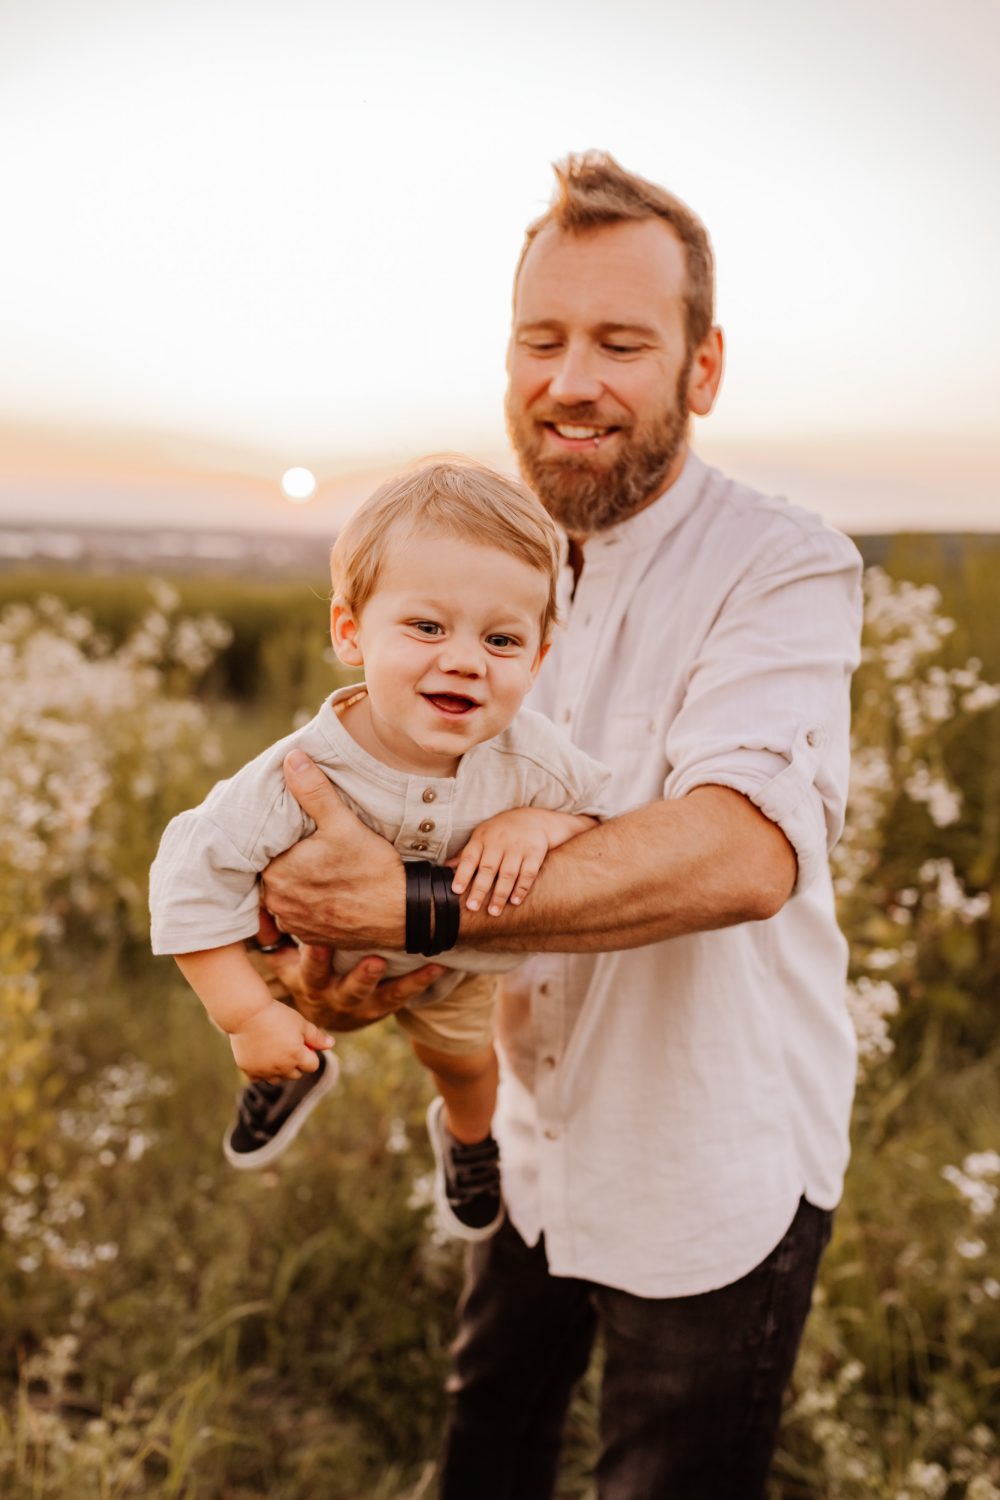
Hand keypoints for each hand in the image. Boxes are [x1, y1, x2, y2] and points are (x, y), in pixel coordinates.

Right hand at [229, 998, 333, 1082]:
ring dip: (280, 1070)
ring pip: (278, 1079)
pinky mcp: (249, 1071)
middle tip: (286, 1043)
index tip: (301, 1041)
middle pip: (296, 1074)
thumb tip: (331, 1045)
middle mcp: (281, 1068)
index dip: (310, 1053)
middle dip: (296, 1063)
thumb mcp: (300, 1023)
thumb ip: (316, 1037)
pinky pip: (259, 1078)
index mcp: (297, 1056)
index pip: (312, 1066)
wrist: (247, 1013)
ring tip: (274, 1050)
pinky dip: (262, 1071)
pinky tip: (261, 1056)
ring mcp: (264, 1071)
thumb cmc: (277, 1015)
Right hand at [258, 941, 445, 1033]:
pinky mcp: (383, 1007)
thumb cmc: (304, 972)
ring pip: (378, 996)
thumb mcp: (284, 959)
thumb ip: (272, 933)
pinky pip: (404, 995)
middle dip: (359, 977)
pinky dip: (422, 981)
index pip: (309, 971)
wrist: (322, 1017)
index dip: (313, 958)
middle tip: (374, 960)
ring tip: (412, 963)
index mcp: (308, 983)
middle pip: (347, 989)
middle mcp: (333, 997)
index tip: (318, 939)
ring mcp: (360, 1005)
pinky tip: (438, 965)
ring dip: (394, 981)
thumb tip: (259, 902)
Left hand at [260, 749, 406, 947]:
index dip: (277, 838)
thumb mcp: (343, 823)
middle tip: (307, 845)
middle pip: (270, 872)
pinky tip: (326, 891)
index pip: (262, 848)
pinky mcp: (310, 938)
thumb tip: (292, 758)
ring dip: (294, 884)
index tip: (292, 830)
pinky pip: (298, 915)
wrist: (404, 914)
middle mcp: (277, 903)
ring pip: (283, 894)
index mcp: (276, 873)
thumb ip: (313, 791)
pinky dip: (307, 904)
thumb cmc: (372, 868)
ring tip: (317, 868)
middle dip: (284, 859)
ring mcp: (293, 924)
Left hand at [450, 808, 595, 914]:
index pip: (469, 858)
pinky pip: (528, 873)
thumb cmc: (500, 832)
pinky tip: (515, 901)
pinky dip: (521, 888)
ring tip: (493, 911)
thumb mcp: (481, 837)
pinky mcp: (534, 853)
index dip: (462, 874)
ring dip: (500, 894)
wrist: (532, 819)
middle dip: (480, 889)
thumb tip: (444, 869)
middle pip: (488, 868)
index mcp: (482, 839)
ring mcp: (517, 848)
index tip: (456, 890)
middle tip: (472, 907)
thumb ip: (465, 855)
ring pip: (508, 873)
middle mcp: (499, 843)